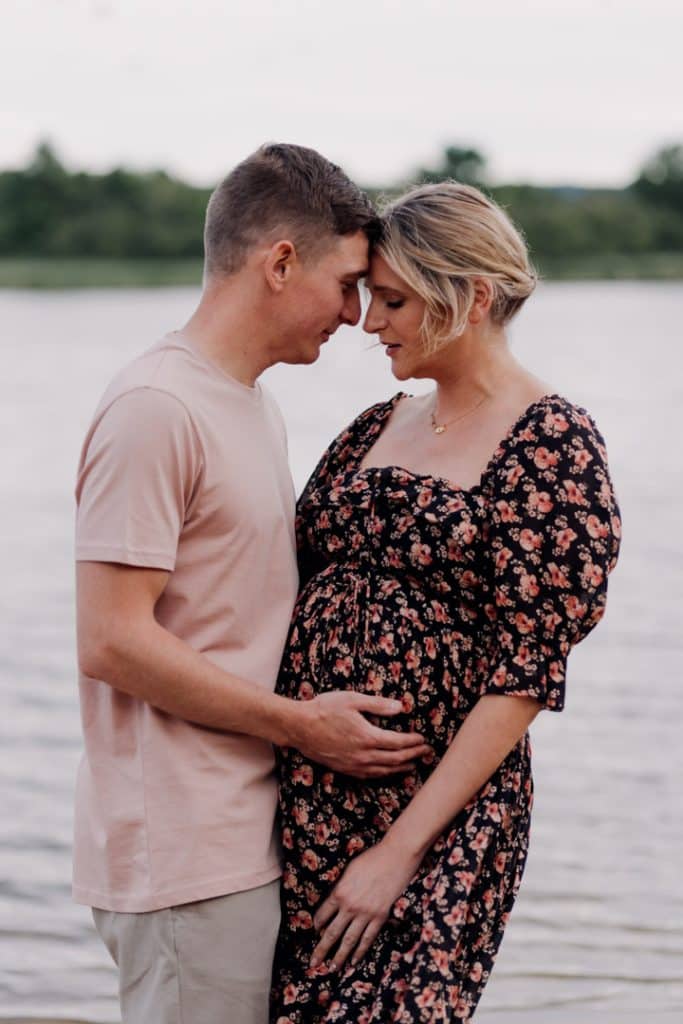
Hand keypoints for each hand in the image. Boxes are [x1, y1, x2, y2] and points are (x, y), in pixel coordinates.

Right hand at [291, 690, 430, 778]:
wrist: (299, 727)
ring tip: (413, 765)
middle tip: (426, 753)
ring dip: (401, 768)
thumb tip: (400, 707)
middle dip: (413, 756)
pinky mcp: (344, 769)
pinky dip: (383, 774)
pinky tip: (386, 771)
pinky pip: (369, 775)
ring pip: (383, 770)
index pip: (398, 742)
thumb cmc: (325, 709)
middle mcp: (363, 755)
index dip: (413, 742)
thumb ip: (377, 705)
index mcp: (367, 737)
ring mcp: (353, 765)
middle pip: (395, 759)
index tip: (423, 740)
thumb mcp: (352, 700)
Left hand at [311, 840, 421, 970]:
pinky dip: (360, 951)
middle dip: (321, 950)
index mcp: (339, 892)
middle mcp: (349, 906)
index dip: (316, 925)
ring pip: (349, 940)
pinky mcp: (380, 917)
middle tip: (313, 963)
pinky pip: (367, 938)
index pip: (322, 915)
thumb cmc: (371, 858)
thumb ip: (341, 887)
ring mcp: (365, 914)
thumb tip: (334, 901)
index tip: (314, 931)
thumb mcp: (348, 870)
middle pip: (331, 933)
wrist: (395, 857)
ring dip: (339, 956)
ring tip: (332, 969)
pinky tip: (354, 960)